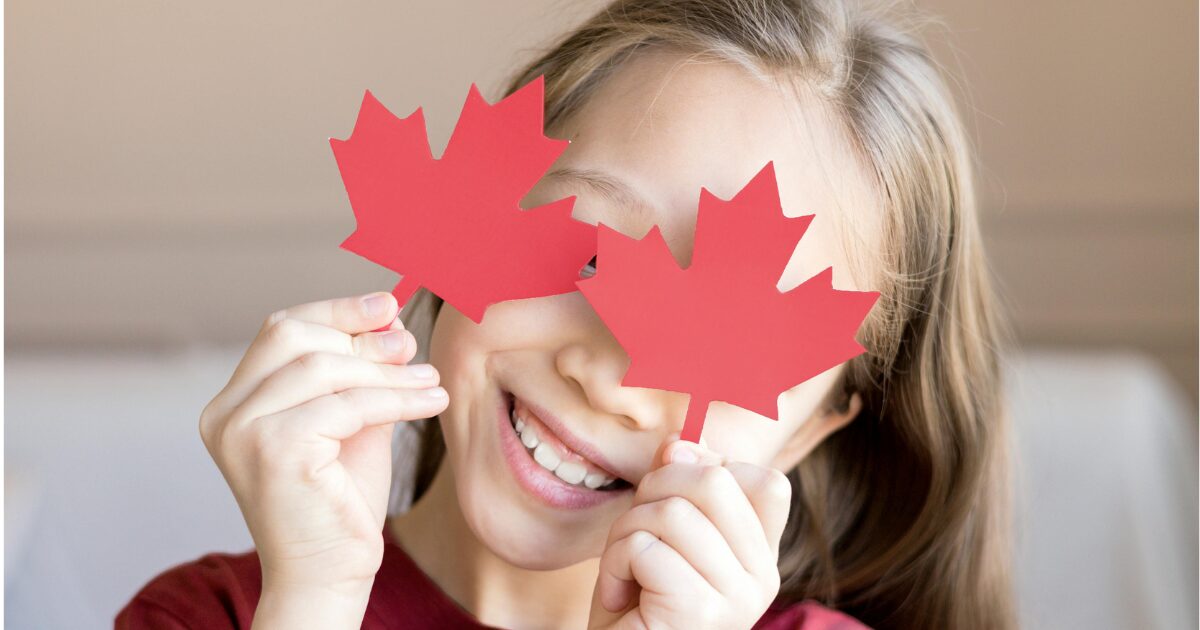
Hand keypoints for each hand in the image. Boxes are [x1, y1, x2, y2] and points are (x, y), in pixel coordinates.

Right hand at [198, 292, 448, 616]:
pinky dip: (396, 398)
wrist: (327, 577)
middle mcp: (225, 413)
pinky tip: (431, 402)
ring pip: (324, 369)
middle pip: (294, 337)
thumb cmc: (339, 504)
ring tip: (430, 382)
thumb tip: (392, 319)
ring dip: (388, 371)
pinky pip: (347, 405)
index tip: (388, 305)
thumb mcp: (352, 424)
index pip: (281, 330)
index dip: (336, 311)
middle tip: (411, 347)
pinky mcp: (274, 449)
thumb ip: (362, 374)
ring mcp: (243, 430)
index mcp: (234, 402)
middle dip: (360, 337)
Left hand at [589, 437, 790, 628]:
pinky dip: (614, 565)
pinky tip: (616, 597)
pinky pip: (646, 549)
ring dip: (626, 534)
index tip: (666, 492)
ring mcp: (737, 597)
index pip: (767, 483)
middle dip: (655, 491)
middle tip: (633, 532)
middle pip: (716, 482)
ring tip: (622, 573)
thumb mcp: (656, 535)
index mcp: (760, 558)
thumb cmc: (635, 607)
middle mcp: (762, 579)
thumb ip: (674, 488)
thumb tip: (678, 443)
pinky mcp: (700, 610)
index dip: (711, 467)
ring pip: (674, 513)